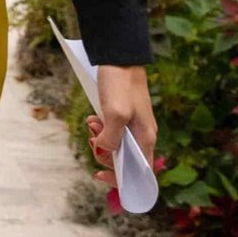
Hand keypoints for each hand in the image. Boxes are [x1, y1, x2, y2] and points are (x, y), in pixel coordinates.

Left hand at [85, 65, 156, 187]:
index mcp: (146, 138)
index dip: (122, 180)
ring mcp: (133, 124)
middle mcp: (142, 134)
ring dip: (99, 139)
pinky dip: (100, 128)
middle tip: (92, 139)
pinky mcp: (123, 114)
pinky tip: (92, 117)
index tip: (100, 175)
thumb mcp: (115, 113)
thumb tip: (104, 151)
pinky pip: (111, 130)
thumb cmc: (121, 84)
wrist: (120, 57)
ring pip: (115, 144)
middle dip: (103, 153)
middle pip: (123, 160)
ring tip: (91, 123)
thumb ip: (111, 138)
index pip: (141, 173)